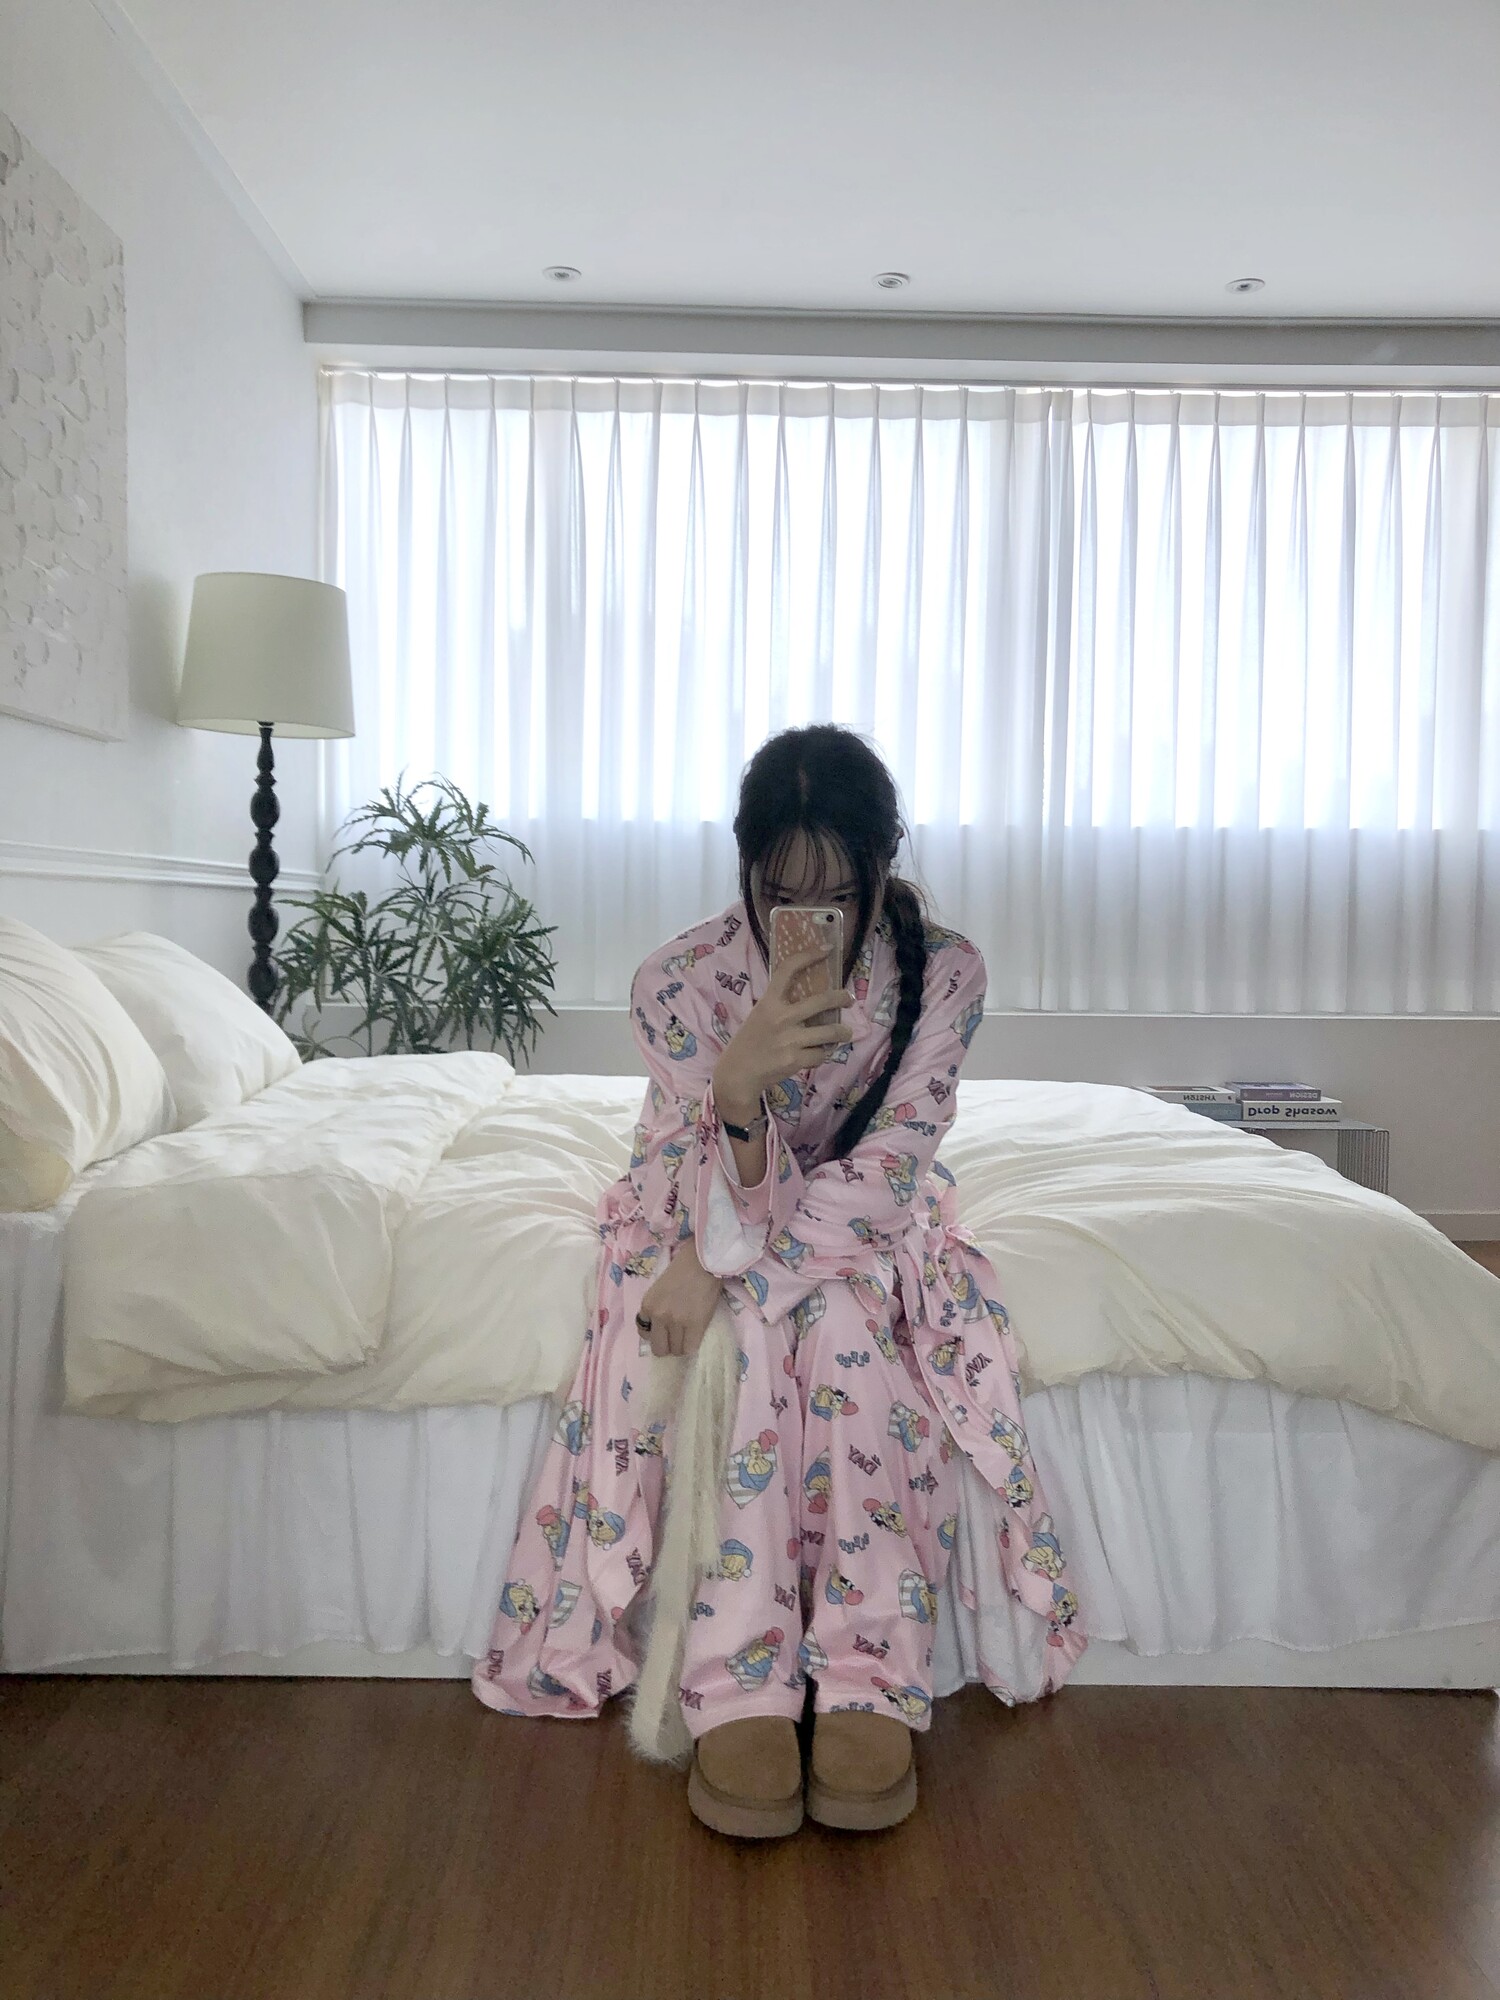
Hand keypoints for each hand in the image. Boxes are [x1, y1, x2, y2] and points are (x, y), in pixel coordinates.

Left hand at [636, 1242, 724, 1357]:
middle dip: (667, 1346)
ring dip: (681, 1346)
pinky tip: (695, 1337)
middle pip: (659, 1348)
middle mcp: (658, 1316)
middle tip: (676, 1338)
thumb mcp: (659, 1288)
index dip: (656, 1334)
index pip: (644, 1334)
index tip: (664, 1331)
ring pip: (676, 1350)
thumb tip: (662, 1327)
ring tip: (688, 1335)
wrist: (702, 1261)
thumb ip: (657, 1306)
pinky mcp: (695, 1325)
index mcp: (647, 1305)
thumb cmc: (683, 1268)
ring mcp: (676, 1322)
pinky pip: (690, 1348)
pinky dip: (692, 1346)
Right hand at [714, 945, 854, 1114]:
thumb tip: (810, 995)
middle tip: (849, 999)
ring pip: (830, 1032)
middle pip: (822, 1001)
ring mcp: (790, 1040)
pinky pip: (820, 1054)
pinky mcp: (795, 1060)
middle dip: (842, 998)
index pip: (789, 969)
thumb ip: (780, 1005)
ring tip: (844, 1033)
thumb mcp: (760, 1015)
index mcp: (769, 1002)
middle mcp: (781, 1018)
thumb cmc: (750, 1041)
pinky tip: (816, 1054)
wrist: (738, 1073)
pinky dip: (822, 1054)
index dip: (809, 955)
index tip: (826, 949)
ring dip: (842, 1032)